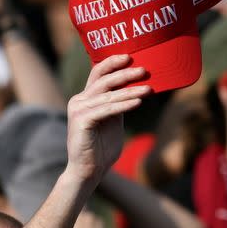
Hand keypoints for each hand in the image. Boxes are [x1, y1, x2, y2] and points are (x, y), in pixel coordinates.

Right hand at [64, 55, 150, 184]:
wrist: (89, 171)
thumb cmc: (102, 148)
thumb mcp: (114, 120)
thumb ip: (119, 104)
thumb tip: (136, 89)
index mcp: (85, 98)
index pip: (97, 73)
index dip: (112, 62)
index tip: (130, 56)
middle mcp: (79, 100)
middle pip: (103, 80)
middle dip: (125, 73)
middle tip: (143, 69)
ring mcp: (78, 110)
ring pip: (108, 95)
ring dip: (130, 90)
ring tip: (148, 87)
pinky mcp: (81, 121)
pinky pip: (107, 109)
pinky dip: (124, 105)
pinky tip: (138, 102)